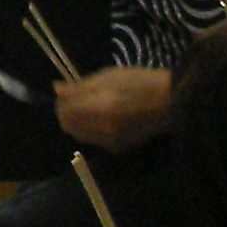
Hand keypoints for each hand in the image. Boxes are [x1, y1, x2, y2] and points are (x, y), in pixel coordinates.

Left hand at [51, 65, 171, 150]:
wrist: (170, 103)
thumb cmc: (140, 83)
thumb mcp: (108, 77)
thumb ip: (80, 86)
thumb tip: (56, 89)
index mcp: (99, 109)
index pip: (64, 112)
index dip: (62, 101)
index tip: (69, 92)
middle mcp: (102, 130)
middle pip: (69, 126)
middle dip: (68, 113)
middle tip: (79, 99)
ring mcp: (110, 143)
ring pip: (79, 135)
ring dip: (78, 122)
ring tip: (93, 107)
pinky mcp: (118, 149)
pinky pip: (94, 140)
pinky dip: (91, 130)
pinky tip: (104, 118)